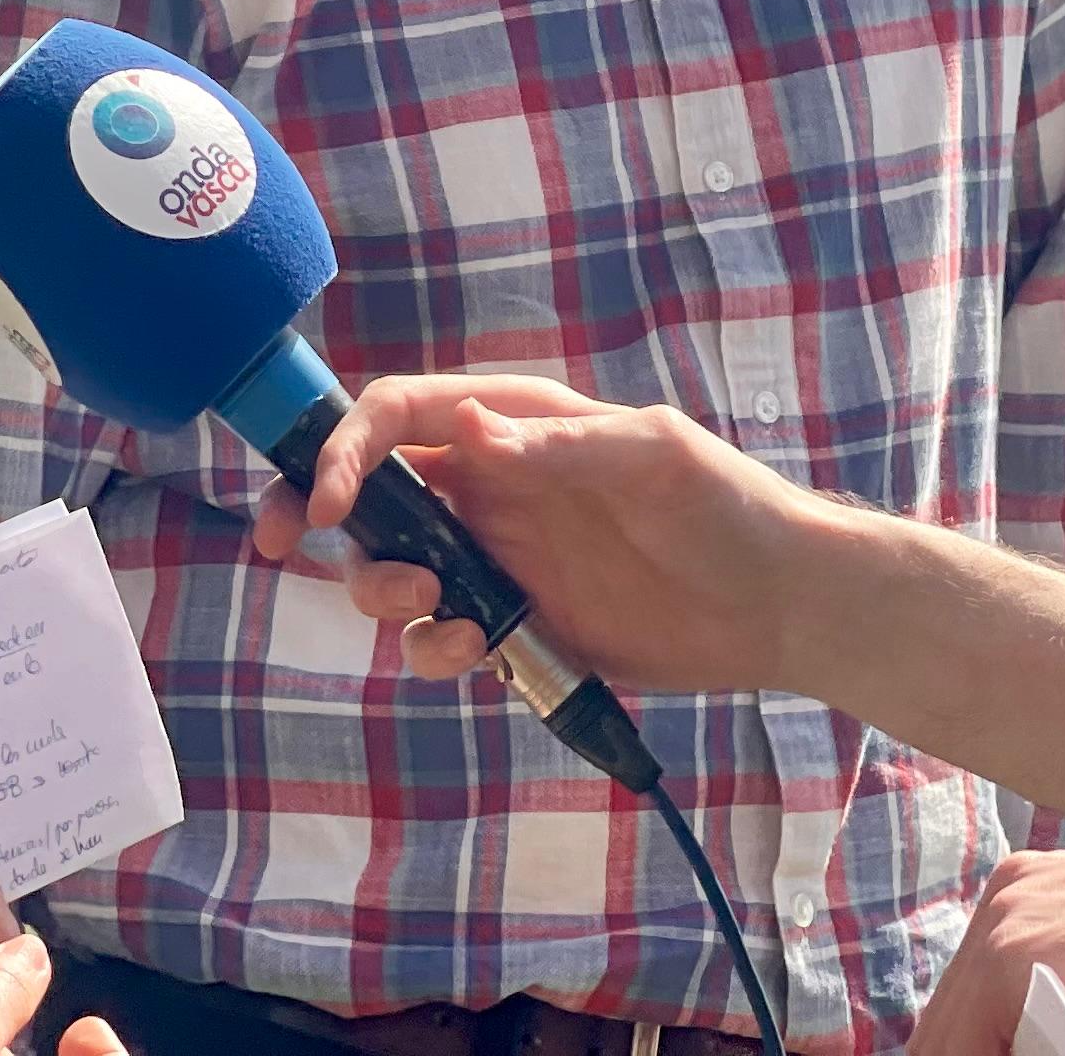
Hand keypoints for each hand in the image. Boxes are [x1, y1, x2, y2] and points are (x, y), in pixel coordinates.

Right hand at [247, 373, 822, 695]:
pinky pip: (438, 635)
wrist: (778, 604)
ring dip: (382, 591)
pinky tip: (479, 651)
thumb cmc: (727, 505)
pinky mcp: (514, 624)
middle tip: (287, 545)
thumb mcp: (653, 456)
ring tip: (438, 610)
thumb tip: (464, 427)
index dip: (345, 445)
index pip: (403, 413)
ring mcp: (498, 556)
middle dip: (314, 509)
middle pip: (371, 488)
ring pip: (390, 567)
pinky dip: (434, 648)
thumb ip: (557, 447)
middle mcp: (492, 485)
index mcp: (517, 425)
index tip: (321, 503)